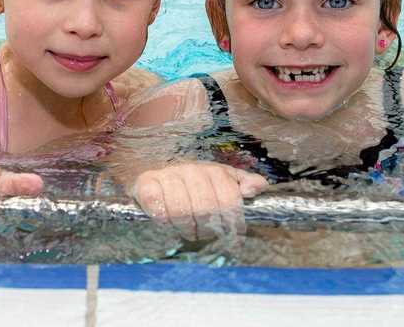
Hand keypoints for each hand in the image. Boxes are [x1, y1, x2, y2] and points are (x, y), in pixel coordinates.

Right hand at [131, 162, 266, 240]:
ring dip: (186, 227)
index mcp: (212, 171)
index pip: (228, 198)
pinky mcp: (145, 183)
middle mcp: (190, 169)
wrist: (156, 180)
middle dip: (207, 228)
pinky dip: (162, 217)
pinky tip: (166, 222)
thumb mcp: (222, 185)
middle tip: (205, 235)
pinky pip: (155, 203)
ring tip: (188, 232)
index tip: (231, 233)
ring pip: (180, 208)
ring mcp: (167, 174)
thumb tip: (258, 187)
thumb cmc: (194, 189)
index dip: (232, 221)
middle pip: (205, 207)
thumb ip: (242, 184)